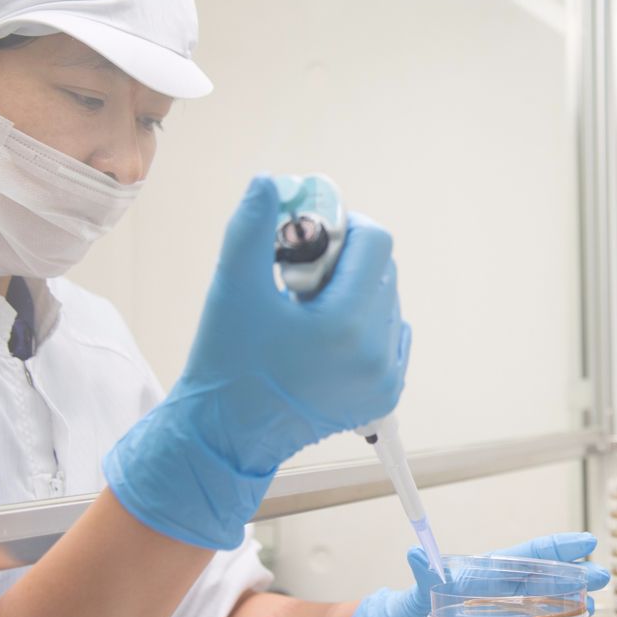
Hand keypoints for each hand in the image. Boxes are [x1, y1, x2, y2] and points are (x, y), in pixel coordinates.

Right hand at [104, 175, 410, 548]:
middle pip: (383, 271)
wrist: (226, 433)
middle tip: (301, 275)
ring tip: (309, 309)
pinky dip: (365, 324)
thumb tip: (270, 182)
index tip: (314, 233)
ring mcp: (384, 377)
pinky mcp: (384, 395)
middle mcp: (376, 352)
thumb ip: (251, 227)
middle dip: (346, 261)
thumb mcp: (233, 287)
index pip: (376, 242)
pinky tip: (325, 334)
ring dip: (356, 292)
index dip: (346, 225)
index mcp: (346, 324)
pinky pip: (391, 336)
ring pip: (388, 302)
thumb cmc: (227, 363)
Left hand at [350, 532, 610, 616]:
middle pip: (545, 579)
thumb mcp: (418, 589)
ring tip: (593, 609)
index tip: (587, 541)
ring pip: (544, 605)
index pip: (529, 556)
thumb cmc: (409, 611)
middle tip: (604, 577)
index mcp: (488, 573)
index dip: (558, 548)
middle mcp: (500, 592)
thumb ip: (424, 571)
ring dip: (570, 605)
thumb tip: (415, 552)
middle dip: (576, 576)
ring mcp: (502, 616)